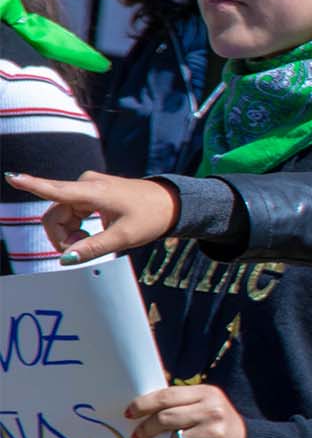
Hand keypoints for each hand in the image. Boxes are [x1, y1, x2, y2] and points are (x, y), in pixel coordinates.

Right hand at [5, 170, 177, 263]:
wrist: (170, 203)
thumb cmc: (150, 217)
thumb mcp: (123, 237)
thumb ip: (93, 248)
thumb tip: (65, 260)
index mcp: (94, 191)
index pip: (56, 190)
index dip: (32, 185)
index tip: (11, 177)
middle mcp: (86, 184)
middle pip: (53, 215)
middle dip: (62, 237)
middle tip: (83, 251)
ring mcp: (86, 187)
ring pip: (60, 216)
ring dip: (70, 234)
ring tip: (93, 242)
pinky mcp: (88, 193)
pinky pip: (69, 213)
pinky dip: (76, 228)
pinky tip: (92, 234)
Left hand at [127, 385, 246, 437]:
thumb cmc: (216, 424)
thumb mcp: (205, 405)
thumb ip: (179, 403)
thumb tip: (140, 407)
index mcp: (207, 394)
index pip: (167, 396)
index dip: (143, 404)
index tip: (129, 413)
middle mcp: (212, 412)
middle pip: (165, 417)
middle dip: (146, 427)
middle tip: (137, 435)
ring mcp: (212, 434)